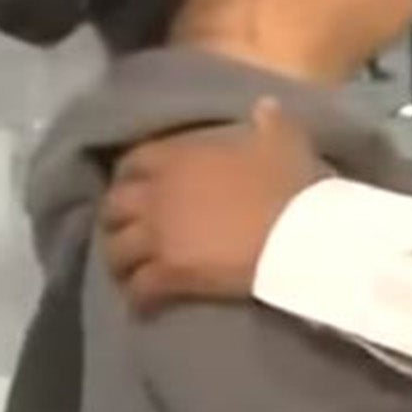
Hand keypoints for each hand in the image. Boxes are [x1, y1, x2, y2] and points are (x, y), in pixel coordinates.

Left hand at [100, 99, 322, 313]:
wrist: (298, 235)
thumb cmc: (289, 185)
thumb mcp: (284, 141)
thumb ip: (269, 122)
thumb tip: (266, 105)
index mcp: (177, 158)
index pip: (133, 162)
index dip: (130, 176)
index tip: (134, 186)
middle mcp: (157, 194)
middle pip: (114, 208)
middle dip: (116, 221)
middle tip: (126, 232)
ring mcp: (158, 236)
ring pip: (116, 251)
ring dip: (119, 262)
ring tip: (128, 273)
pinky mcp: (168, 273)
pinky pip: (139, 288)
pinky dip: (136, 298)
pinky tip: (142, 306)